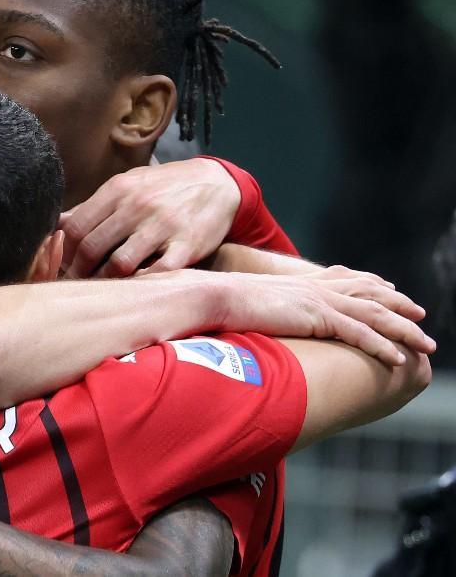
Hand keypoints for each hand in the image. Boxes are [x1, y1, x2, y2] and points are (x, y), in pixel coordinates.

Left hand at [62, 159, 239, 277]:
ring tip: (102, 288)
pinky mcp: (186, 246)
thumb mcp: (128, 185)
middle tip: (78, 284)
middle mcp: (137, 206)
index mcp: (118, 190)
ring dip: (106, 281)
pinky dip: (140, 284)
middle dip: (79, 271)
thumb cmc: (163, 188)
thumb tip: (58, 226)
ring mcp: (162, 226)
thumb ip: (95, 206)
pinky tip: (134, 287)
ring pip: (119, 264)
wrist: (218, 183)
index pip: (76, 227)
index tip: (64, 265)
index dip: (64, 252)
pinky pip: (156, 274)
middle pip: (91, 248)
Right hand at [209, 270, 434, 364]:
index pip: (345, 278)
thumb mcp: (247, 305)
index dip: (372, 284)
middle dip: (398, 305)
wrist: (212, 298)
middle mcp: (314, 287)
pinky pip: (358, 332)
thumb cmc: (220, 305)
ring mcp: (317, 300)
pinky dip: (381, 346)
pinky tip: (398, 360)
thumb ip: (262, 310)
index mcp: (300, 284)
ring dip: (403, 330)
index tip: (391, 289)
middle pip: (368, 293)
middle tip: (422, 316)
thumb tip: (254, 321)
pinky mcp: (315, 315)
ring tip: (426, 345)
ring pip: (373, 313)